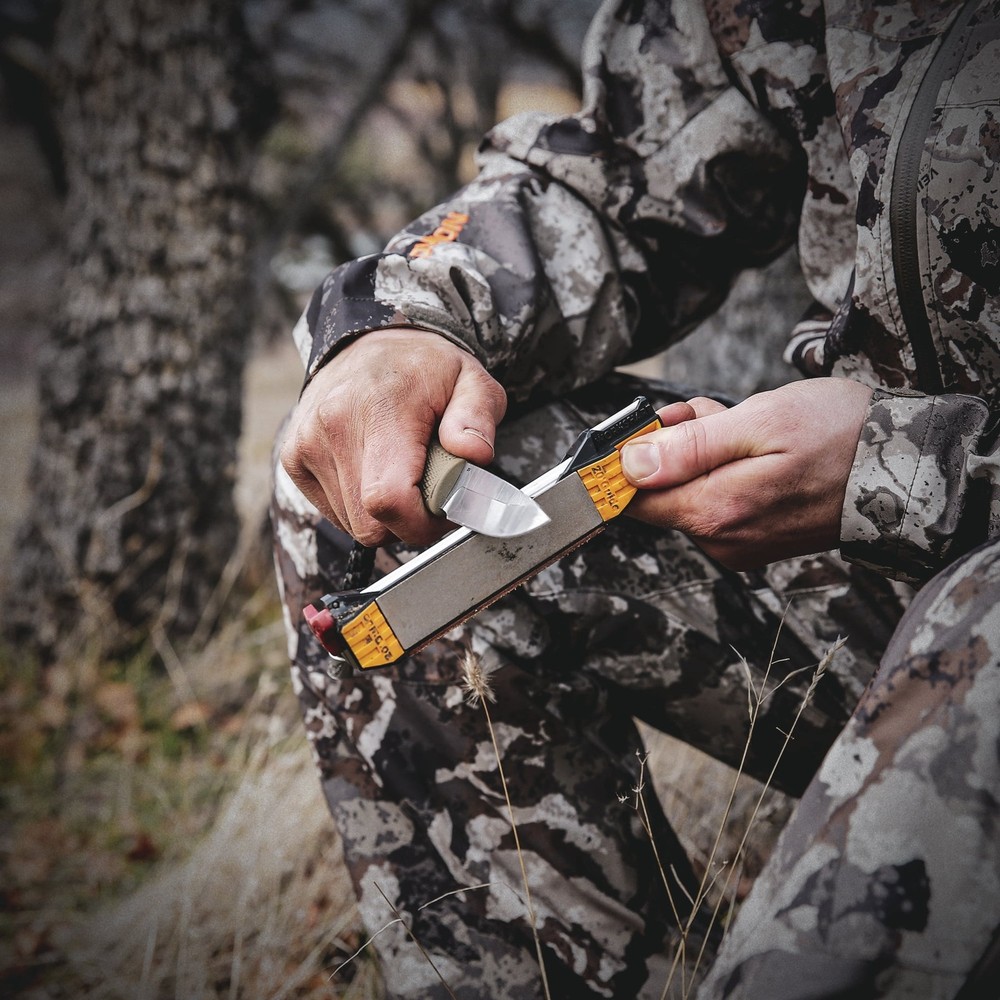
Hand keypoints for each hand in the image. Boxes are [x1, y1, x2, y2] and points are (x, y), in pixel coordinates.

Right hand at [280, 328, 506, 546]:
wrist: (370, 342)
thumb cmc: (424, 367)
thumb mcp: (472, 380)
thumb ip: (478, 417)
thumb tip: (473, 455)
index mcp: (379, 409)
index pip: (389, 500)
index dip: (423, 523)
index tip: (445, 508)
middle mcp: (332, 427)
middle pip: (371, 524)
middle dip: (409, 521)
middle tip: (431, 489)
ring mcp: (306, 444)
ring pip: (353, 524)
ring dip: (384, 514)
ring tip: (402, 472)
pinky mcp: (293, 458)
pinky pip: (334, 512)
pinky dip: (360, 505)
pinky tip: (374, 471)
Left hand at [620, 378, 873, 569]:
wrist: (909, 470)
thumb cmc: (842, 438)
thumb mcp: (761, 422)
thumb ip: (689, 448)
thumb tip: (630, 465)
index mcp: (715, 514)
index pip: (633, 499)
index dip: (633, 456)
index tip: (654, 425)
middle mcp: (722, 540)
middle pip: (663, 490)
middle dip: (679, 445)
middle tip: (716, 413)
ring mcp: (740, 544)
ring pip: (692, 490)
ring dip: (707, 452)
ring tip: (748, 427)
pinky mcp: (757, 539)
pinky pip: (720, 499)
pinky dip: (729, 469)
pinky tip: (760, 449)